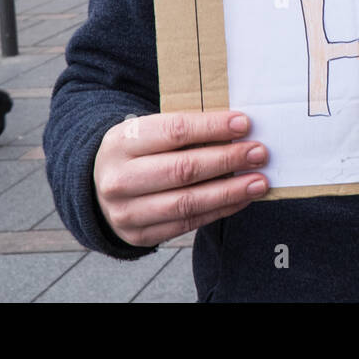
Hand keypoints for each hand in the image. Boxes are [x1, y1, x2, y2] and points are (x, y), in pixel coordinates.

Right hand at [94, 110, 268, 247]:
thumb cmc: (138, 153)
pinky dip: (219, 210)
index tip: (244, 124)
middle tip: (258, 153)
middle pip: (183, 169)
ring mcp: (127, 211)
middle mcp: (120, 178)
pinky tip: (241, 199)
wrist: (100, 189)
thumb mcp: (147, 132)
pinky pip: (187, 223)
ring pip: (187, 202)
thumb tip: (237, 129)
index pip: (174, 131)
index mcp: (122, 142)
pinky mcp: (140, 235)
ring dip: (230, 191)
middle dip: (227, 160)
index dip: (212, 127)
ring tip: (258, 181)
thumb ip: (184, 130)